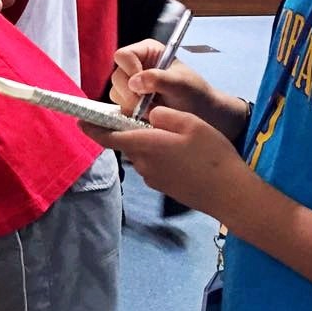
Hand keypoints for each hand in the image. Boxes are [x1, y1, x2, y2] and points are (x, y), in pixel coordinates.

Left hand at [83, 106, 256, 219]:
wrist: (231, 195)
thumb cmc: (211, 155)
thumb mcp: (190, 122)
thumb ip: (163, 115)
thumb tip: (148, 115)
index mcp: (145, 145)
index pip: (108, 137)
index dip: (92, 128)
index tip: (79, 120)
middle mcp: (143, 164)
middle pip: (128, 143)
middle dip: (133, 130)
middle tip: (153, 118)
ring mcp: (153, 179)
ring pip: (143, 154)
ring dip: (150, 143)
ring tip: (176, 136)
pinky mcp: (164, 187)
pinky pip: (155, 165)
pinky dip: (161, 156)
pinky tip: (183, 154)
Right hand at [109, 38, 212, 117]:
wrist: (200, 113)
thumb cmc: (194, 92)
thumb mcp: (180, 83)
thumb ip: (158, 79)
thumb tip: (134, 82)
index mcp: (147, 51)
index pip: (124, 56)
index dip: (130, 70)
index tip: (143, 87)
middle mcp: (136, 64)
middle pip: (117, 76)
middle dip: (130, 93)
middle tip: (147, 103)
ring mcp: (131, 83)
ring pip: (116, 92)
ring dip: (131, 104)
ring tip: (152, 108)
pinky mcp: (130, 100)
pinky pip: (120, 106)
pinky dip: (131, 112)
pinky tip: (147, 113)